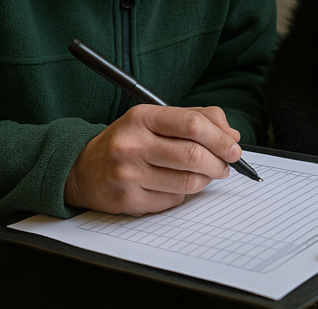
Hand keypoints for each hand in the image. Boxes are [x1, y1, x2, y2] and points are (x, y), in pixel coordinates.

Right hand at [64, 105, 241, 214]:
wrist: (83, 169)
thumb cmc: (128, 141)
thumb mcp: (155, 118)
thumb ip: (196, 118)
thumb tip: (231, 134)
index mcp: (142, 118)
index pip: (192, 124)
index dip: (220, 137)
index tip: (234, 146)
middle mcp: (133, 145)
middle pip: (194, 155)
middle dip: (220, 162)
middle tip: (226, 165)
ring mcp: (129, 174)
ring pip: (188, 181)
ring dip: (206, 179)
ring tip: (206, 174)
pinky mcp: (129, 201)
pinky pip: (173, 199)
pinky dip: (184, 193)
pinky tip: (178, 184)